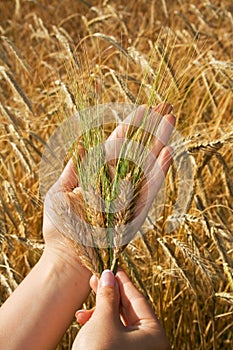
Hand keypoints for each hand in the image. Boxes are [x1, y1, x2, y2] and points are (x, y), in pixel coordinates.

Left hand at [44, 103, 174, 250]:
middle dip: (150, 129)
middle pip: (137, 150)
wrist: (66, 260)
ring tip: (172, 121)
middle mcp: (116, 183)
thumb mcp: (58, 193)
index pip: (117, 145)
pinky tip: (168, 152)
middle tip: (165, 107)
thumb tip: (81, 146)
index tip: (142, 110)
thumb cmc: (59, 228)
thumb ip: (73, 170)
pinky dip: (158, 171)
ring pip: (147, 164)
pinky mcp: (135, 213)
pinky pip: (149, 189)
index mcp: (98, 176)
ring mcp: (127, 197)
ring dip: (159, 143)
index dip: (130, 126)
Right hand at [72, 269, 169, 349]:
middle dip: (109, 294)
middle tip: (95, 279)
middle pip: (128, 309)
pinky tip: (84, 320)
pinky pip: (112, 334)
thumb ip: (107, 295)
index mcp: (154, 334)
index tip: (113, 267)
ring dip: (100, 311)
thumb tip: (108, 274)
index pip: (138, 299)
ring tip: (83, 308)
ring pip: (118, 322)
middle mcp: (148, 343)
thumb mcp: (104, 321)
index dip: (123, 281)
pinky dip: (99, 325)